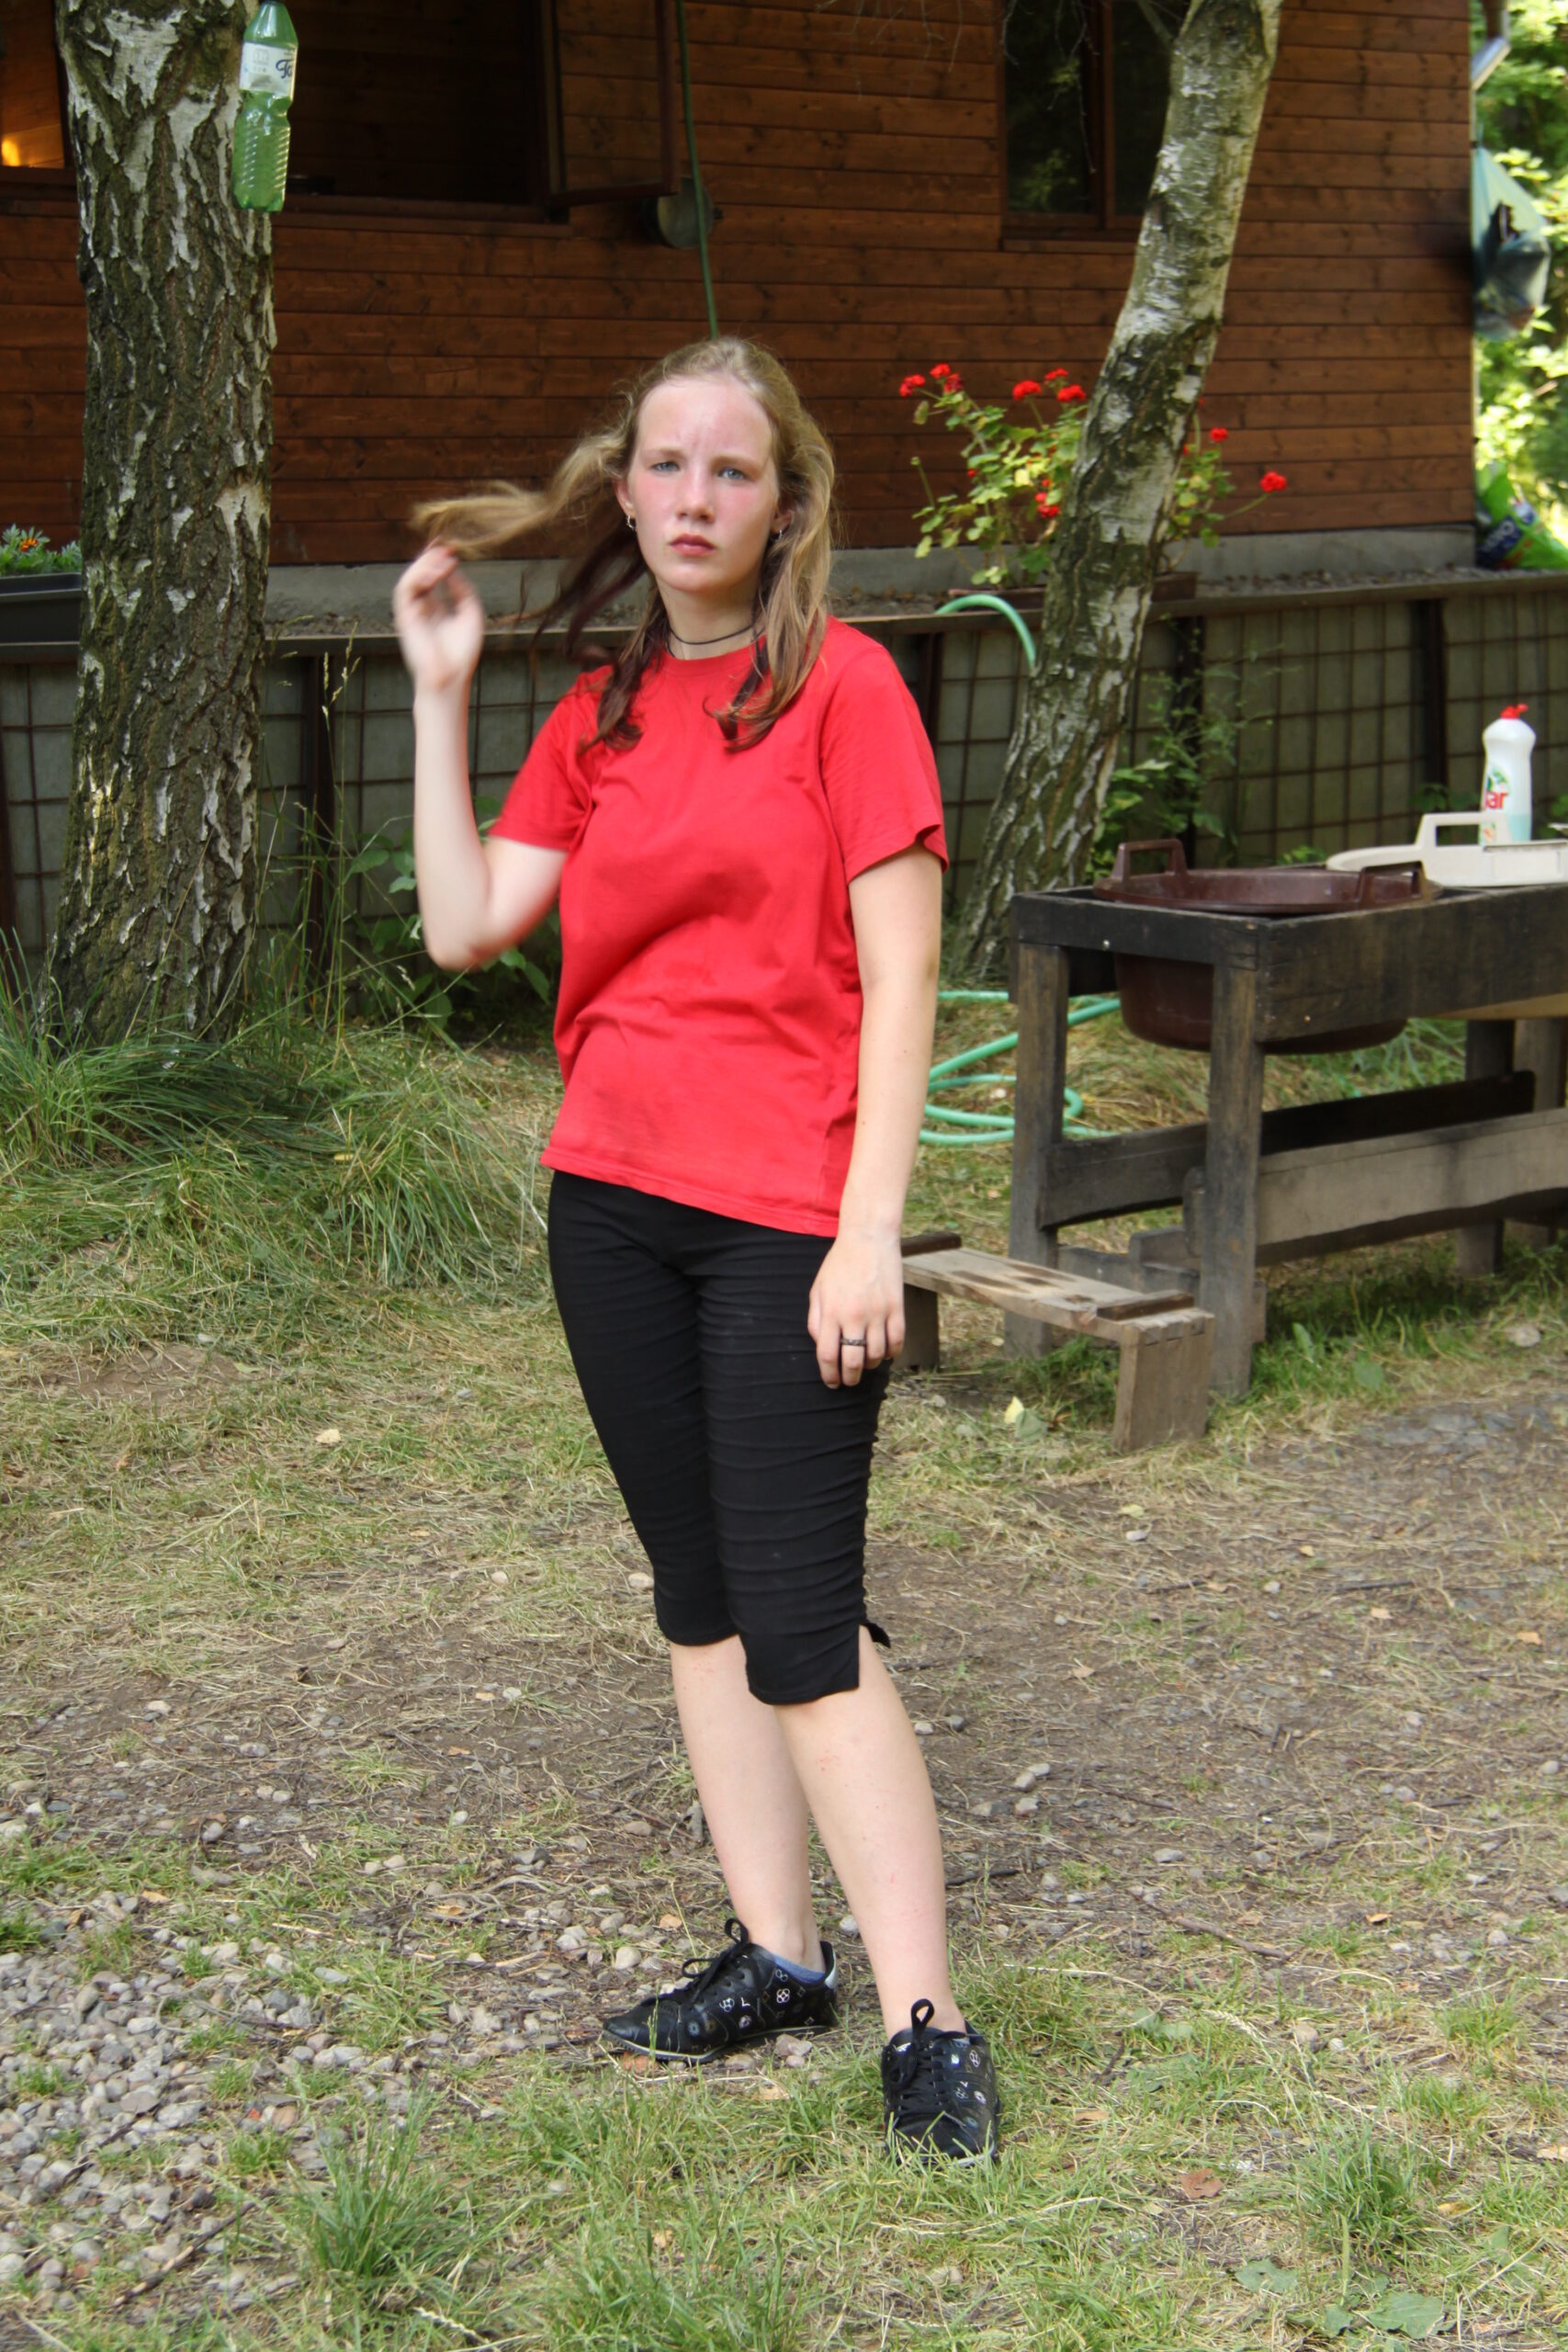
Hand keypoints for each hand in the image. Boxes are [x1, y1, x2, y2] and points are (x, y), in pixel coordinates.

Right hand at [393, 543, 485, 698]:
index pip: (433, 578)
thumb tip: (453, 564)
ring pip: (410, 578)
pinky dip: (419, 576)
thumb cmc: (462, 652)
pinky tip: (437, 572)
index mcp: (435, 609)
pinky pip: (405, 589)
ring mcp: (411, 612)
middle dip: (431, 557)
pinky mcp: (404, 616)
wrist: (452, 676)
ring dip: (425, 564)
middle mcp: (421, 608)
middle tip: (446, 546)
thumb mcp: (469, 612)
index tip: (451, 546)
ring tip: (444, 556)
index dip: (439, 560)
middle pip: (420, 575)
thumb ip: (462, 588)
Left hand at [808, 1227, 905, 1388]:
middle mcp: (854, 1315)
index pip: (827, 1355)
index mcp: (831, 1311)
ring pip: (877, 1355)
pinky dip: (892, 1353)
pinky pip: (897, 1341)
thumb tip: (821, 1346)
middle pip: (853, 1361)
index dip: (829, 1375)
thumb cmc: (839, 1264)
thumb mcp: (818, 1289)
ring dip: (871, 1365)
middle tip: (850, 1380)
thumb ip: (815, 1319)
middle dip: (850, 1377)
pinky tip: (885, 1351)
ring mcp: (878, 1312)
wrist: (868, 1238)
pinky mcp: (897, 1307)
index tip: (832, 1382)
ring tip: (866, 1362)